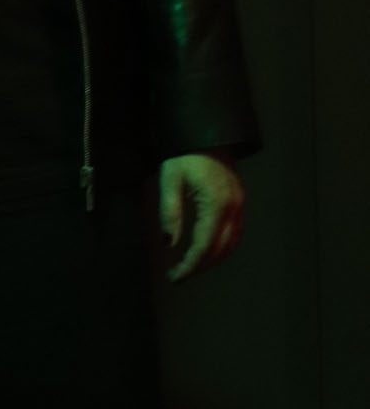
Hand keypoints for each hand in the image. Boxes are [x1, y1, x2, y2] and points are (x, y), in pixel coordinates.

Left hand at [159, 151, 244, 281]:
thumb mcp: (170, 181)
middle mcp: (234, 207)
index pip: (204, 246)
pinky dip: (221, 246)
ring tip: (190, 266)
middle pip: (221, 249)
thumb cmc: (184, 154)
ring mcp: (240, 204)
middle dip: (200, 266)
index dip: (190, 265)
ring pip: (231, 243)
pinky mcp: (239, 200)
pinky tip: (206, 249)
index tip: (175, 277)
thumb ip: (170, 213)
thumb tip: (168, 245)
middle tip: (178, 275)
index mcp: (216, 204)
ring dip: (212, 259)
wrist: (205, 131)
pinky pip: (235, 232)